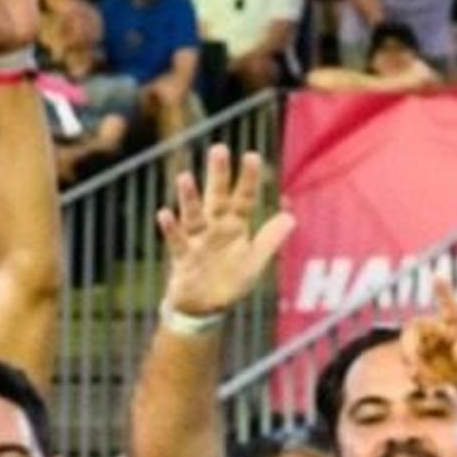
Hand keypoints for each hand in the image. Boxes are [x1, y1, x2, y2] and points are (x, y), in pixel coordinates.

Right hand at [155, 144, 293, 318]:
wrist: (205, 307)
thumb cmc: (230, 281)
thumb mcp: (255, 262)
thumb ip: (270, 240)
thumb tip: (291, 217)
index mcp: (236, 227)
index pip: (244, 200)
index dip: (248, 180)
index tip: (251, 155)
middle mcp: (215, 228)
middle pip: (217, 198)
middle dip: (218, 176)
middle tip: (218, 149)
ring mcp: (197, 241)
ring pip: (193, 215)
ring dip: (189, 198)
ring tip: (184, 177)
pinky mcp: (183, 258)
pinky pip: (176, 241)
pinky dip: (171, 229)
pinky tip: (164, 213)